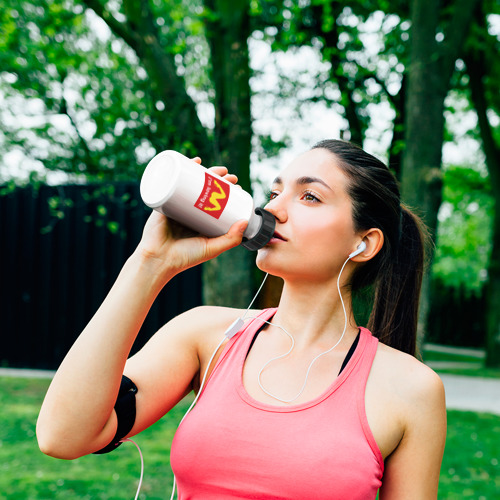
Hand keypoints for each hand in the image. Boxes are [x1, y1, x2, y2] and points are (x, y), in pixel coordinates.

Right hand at [135, 157, 246, 276]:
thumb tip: (245, 221)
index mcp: (201, 221)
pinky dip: (182, 168)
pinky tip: (193, 160)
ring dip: (205, 171)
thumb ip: (231, 239)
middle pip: (205, 189)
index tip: (237, 187)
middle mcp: (189, 211)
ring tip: (217, 169)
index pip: (216, 201)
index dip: (227, 192)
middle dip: (219, 179)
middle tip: (230, 176)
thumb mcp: (212, 248)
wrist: (158, 259)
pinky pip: (172, 181)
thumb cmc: (185, 257)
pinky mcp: (164, 200)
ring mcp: (176, 204)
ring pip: (192, 183)